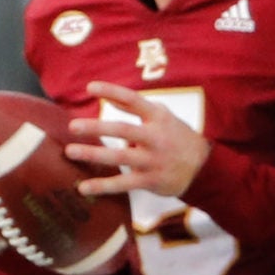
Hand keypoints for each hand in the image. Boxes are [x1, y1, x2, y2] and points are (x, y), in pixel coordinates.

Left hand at [67, 81, 209, 198]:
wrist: (203, 168)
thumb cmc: (177, 138)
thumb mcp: (162, 117)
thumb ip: (135, 108)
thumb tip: (109, 98)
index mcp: (158, 117)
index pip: (133, 100)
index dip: (112, 92)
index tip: (90, 87)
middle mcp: (155, 137)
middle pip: (123, 130)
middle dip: (97, 128)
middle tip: (73, 126)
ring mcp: (152, 160)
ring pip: (119, 157)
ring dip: (93, 154)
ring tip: (70, 151)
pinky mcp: (150, 180)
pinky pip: (122, 184)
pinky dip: (102, 186)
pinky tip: (83, 187)